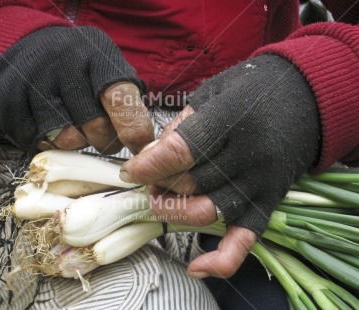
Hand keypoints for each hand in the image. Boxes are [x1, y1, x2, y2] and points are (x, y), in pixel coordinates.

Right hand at [0, 26, 153, 153]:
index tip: (139, 146)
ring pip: (65, 138)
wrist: (32, 50)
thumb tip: (143, 142)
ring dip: (77, 142)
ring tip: (78, 129)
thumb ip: (126, 101)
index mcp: (96, 58)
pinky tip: (52, 128)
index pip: (119, 99)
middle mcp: (64, 66)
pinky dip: (50, 143)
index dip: (132, 129)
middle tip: (104, 137)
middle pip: (94, 126)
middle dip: (105, 141)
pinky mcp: (9, 101)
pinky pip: (37, 141)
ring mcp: (33, 82)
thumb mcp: (109, 70)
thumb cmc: (82, 68)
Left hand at [121, 54, 319, 276]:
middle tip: (148, 177)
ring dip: (174, 212)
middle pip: (188, 183)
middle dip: (158, 183)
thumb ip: (181, 125)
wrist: (305, 99)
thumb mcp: (212, 91)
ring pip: (207, 212)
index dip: (148, 166)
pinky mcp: (268, 202)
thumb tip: (150, 156)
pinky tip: (197, 266)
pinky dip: (221, 259)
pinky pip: (245, 239)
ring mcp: (260, 183)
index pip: (180, 152)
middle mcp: (247, 155)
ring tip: (162, 200)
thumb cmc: (253, 91)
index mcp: (231, 119)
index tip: (130, 171)